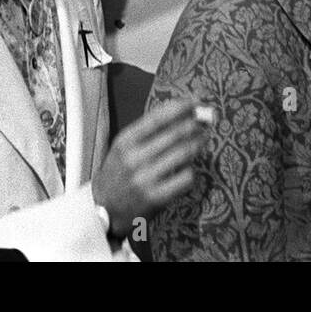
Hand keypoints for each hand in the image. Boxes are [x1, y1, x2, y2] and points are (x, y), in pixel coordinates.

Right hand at [92, 98, 208, 238]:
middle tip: (206, 121)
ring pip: (184, 153)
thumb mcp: (124, 146)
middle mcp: (133, 159)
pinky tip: (189, 168)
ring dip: (199, 142)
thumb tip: (183, 108)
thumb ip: (149, 129)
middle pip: (176, 133)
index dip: (181, 106)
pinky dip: (192, 170)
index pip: (158, 117)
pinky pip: (186, 177)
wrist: (103, 210)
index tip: (196, 101)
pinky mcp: (156, 198)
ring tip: (204, 138)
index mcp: (125, 141)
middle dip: (196, 124)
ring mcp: (145, 179)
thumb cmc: (119, 172)